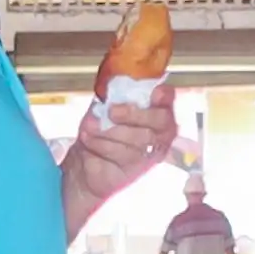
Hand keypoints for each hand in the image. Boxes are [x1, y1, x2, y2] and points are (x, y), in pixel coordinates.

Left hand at [60, 89, 177, 237]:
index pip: (168, 98)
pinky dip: (102, 145)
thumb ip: (115, 96)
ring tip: (90, 128)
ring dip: (109, 131)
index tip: (154, 93)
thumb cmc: (100, 130)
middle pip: (160, 120)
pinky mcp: (139, 168)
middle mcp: (162, 130)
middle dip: (133, 114)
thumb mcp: (104, 107)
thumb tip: (115, 85)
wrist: (86, 162)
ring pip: (139, 138)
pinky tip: (90, 142)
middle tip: (112, 112)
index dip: (164, 95)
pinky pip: (124, 154)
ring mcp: (153, 151)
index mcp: (156, 108)